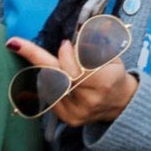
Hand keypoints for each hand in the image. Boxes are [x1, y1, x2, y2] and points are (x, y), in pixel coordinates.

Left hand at [6, 36, 137, 125]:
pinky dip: (49, 84)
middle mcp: (90, 100)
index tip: (65, 44)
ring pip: (51, 87)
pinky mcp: (69, 118)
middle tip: (29, 46)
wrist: (121, 103)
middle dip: (41, 58)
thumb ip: (95, 43)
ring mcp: (78, 112)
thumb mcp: (111, 55)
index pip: (76, 68)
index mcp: (104, 82)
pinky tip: (52, 76)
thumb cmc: (114, 75)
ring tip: (44, 59)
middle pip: (59, 76)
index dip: (67, 55)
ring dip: (46, 70)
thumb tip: (80, 32)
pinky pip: (50, 98)